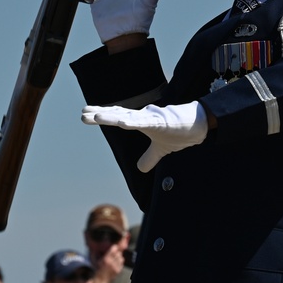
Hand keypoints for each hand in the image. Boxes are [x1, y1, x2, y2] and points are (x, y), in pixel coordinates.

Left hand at [82, 102, 206, 171]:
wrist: (199, 126)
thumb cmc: (180, 133)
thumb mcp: (161, 150)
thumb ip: (149, 157)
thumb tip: (140, 169)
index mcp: (142, 121)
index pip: (118, 117)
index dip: (103, 115)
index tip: (85, 114)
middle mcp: (144, 117)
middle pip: (118, 115)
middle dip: (100, 115)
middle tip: (82, 113)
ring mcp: (153, 118)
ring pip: (129, 117)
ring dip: (112, 117)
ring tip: (96, 116)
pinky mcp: (163, 121)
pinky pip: (146, 122)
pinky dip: (134, 122)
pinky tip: (122, 123)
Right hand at [92, 244, 124, 280]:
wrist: (101, 279)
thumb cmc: (99, 269)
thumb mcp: (100, 260)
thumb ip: (106, 253)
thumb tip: (114, 247)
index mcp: (106, 259)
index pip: (114, 248)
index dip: (114, 248)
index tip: (114, 248)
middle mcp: (111, 262)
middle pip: (119, 253)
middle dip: (116, 253)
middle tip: (113, 256)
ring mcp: (115, 266)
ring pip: (121, 258)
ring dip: (118, 258)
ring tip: (114, 261)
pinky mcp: (118, 270)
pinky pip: (122, 263)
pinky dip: (119, 263)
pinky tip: (115, 265)